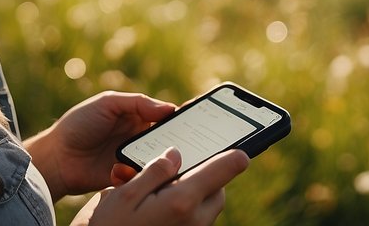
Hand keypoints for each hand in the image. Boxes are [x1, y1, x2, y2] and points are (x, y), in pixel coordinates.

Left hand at [24, 92, 176, 199]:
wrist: (57, 158)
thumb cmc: (79, 124)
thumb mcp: (107, 103)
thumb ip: (137, 103)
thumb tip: (169, 108)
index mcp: (138, 117)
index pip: (167, 116)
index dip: (182, 118)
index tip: (198, 119)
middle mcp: (141, 138)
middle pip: (169, 140)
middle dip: (178, 142)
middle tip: (189, 144)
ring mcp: (136, 159)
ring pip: (160, 161)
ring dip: (162, 160)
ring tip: (164, 158)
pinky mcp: (129, 177)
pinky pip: (146, 177)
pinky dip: (145, 174)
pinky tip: (135, 170)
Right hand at [72, 147, 249, 225]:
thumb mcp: (125, 194)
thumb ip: (154, 170)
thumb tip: (175, 154)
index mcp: (181, 202)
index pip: (222, 172)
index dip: (233, 157)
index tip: (243, 150)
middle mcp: (193, 221)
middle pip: (217, 190)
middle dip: (208, 175)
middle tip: (186, 165)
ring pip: (208, 207)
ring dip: (198, 193)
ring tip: (169, 187)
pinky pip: (197, 221)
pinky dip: (189, 208)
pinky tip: (164, 205)